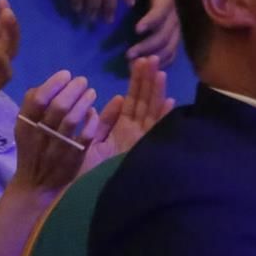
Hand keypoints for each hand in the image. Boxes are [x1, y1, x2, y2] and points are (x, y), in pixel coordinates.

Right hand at [8, 70, 97, 194]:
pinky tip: (94, 114)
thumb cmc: (32, 151)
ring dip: (84, 102)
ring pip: (71, 120)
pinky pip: (84, 137)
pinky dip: (91, 122)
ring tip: (91, 92)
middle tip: (82, 81)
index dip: (53, 84)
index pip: (37, 100)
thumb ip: (31, 106)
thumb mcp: (24, 128)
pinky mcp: (73, 158)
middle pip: (57, 107)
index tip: (66, 74)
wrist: (36, 185)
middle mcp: (39, 136)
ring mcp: (57, 148)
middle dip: (73, 89)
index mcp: (25, 126)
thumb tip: (47, 84)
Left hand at [81, 56, 174, 171]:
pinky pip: (154, 131)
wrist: (83, 197)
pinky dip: (163, 118)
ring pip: (150, 112)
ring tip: (159, 71)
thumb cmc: (83, 172)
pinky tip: (172, 102)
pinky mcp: (143, 153)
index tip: (140, 63)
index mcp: (122, 130)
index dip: (137, 82)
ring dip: (156, 92)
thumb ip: (101, 122)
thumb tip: (111, 101)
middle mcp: (135, 134)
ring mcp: (142, 143)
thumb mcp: (90, 141)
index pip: (132, 101)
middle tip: (151, 58)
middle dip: (148, 81)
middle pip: (144, 102)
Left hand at [126, 0, 181, 63]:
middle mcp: (175, 14)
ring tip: (133, 64)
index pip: (162, 11)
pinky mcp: (173, 36)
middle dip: (148, 45)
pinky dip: (161, 61)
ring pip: (169, 46)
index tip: (137, 29)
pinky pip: (171, 52)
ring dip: (152, 56)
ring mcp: (175, 27)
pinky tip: (147, 67)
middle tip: (127, 54)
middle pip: (165, 34)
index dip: (152, 20)